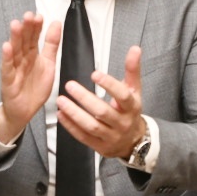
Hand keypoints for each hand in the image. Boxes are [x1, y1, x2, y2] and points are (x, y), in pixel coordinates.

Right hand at [0, 13, 61, 145]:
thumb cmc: (34, 88)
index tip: (39, 16)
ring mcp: (14, 68)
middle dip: (26, 28)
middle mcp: (22, 59)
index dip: (36, 27)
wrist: (25, 111)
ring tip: (16, 25)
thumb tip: (56, 23)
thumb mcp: (49, 64)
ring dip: (15, 38)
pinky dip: (6, 58)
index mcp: (32, 54)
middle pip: (23, 41)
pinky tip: (6, 47)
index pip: (34, 37)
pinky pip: (7, 68)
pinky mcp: (8, 80)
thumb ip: (51, 44)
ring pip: (14, 51)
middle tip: (29, 16)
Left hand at [59, 45, 145, 160]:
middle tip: (70, 85)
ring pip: (91, 126)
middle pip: (103, 112)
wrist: (133, 141)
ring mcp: (111, 136)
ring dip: (74, 113)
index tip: (95, 74)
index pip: (122, 96)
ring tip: (61, 100)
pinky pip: (83, 137)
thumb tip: (135, 49)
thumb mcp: (134, 90)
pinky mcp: (99, 146)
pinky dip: (70, 126)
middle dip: (84, 98)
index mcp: (132, 107)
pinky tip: (61, 115)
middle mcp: (122, 123)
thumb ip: (132, 69)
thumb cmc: (130, 111)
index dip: (109, 85)